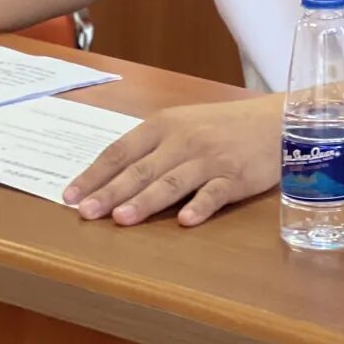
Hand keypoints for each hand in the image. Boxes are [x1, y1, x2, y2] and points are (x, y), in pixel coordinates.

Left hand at [64, 96, 280, 227]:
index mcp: (164, 125)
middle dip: (110, 192)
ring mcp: (210, 159)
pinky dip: (200, 206)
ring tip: (122, 219)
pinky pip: (215, 193)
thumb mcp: (183, 125)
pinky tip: (185, 221)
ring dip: (146, 201)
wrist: (274, 121)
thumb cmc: (223, 125)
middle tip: (85, 213)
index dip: (94, 174)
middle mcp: (183, 140)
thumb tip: (112, 176)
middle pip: (141, 169)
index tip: (69, 195)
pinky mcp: (235, 176)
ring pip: (172, 181)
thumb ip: (153, 147)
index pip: (120, 151)